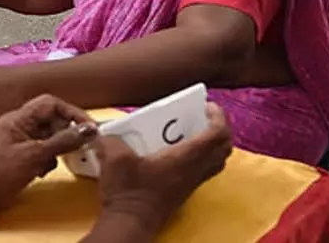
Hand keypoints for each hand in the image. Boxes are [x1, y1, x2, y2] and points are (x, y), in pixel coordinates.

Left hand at [0, 95, 97, 213]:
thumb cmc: (0, 172)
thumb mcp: (35, 155)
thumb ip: (63, 141)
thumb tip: (87, 130)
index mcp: (19, 118)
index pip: (51, 104)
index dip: (71, 112)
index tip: (88, 127)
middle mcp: (19, 125)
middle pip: (51, 120)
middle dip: (65, 133)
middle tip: (75, 147)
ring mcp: (19, 140)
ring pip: (48, 136)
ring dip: (56, 149)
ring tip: (53, 162)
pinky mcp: (20, 154)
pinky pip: (41, 149)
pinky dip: (47, 159)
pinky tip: (42, 170)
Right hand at [92, 103, 232, 237]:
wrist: (129, 223)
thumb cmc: (128, 192)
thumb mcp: (115, 158)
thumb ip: (111, 138)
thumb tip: (104, 131)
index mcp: (184, 158)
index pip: (217, 135)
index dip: (219, 117)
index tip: (208, 105)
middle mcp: (193, 171)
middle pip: (224, 149)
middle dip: (220, 129)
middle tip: (204, 117)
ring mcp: (190, 184)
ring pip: (217, 162)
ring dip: (213, 145)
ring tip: (195, 132)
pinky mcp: (183, 193)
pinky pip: (203, 171)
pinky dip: (201, 157)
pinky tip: (179, 152)